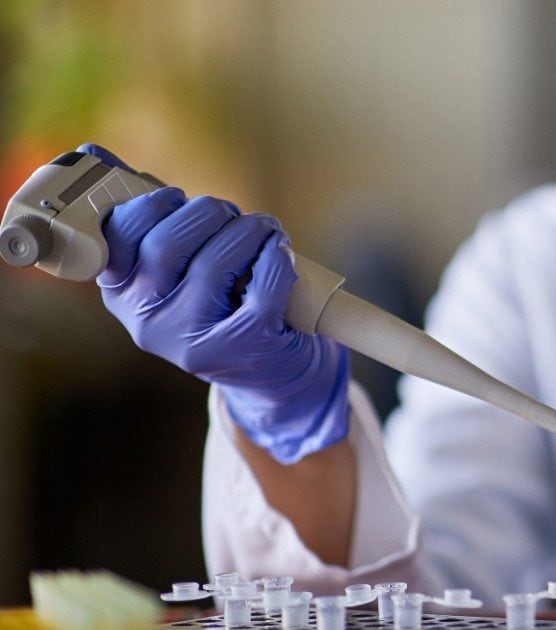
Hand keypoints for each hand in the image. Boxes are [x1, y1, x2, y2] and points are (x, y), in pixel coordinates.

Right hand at [83, 143, 349, 463]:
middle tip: (231, 214)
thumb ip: (140, 215)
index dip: (152, 204)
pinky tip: (281, 253)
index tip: (177, 196)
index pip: (118, 236)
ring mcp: (192, 341)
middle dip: (208, 213)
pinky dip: (277, 261)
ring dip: (247, 232)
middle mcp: (148, 322)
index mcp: (122, 293)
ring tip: (264, 229)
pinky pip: (262, 291)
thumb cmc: (218, 302)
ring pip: (215, 264)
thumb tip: (93, 152)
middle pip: (167, 245)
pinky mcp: (241, 349)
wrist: (268, 370)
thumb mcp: (173, 267)